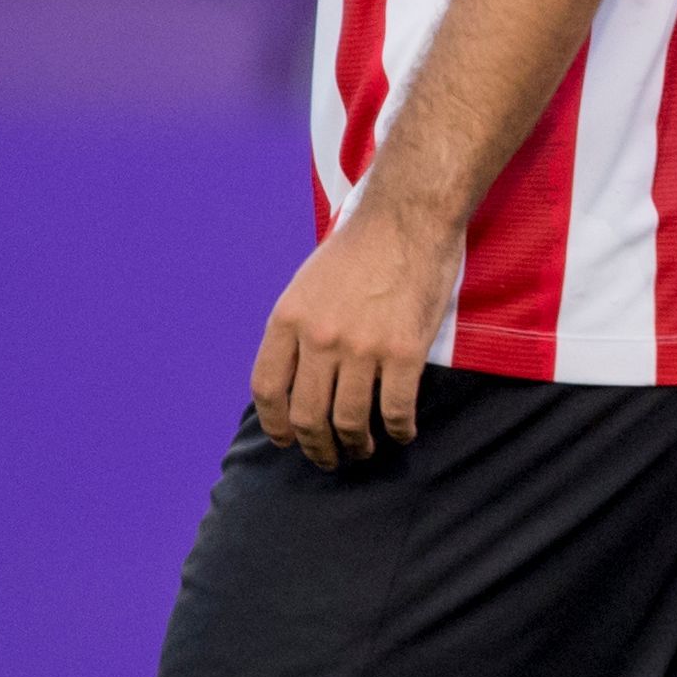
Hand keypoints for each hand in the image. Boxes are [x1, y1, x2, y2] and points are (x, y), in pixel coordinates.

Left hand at [249, 205, 457, 467]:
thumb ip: (299, 327)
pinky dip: (399, 429)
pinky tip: (402, 432)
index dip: (275, 424)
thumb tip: (299, 373)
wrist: (409, 218)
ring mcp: (361, 347)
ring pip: (349, 420)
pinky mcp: (404, 351)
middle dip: (316, 447)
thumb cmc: (361, 246)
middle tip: (329, 458)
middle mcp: (318, 338)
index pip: (267, 389)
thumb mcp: (308, 284)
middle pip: (306, 414)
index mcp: (287, 320)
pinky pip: (396, 408)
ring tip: (365, 450)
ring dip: (356, 445)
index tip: (287, 439)